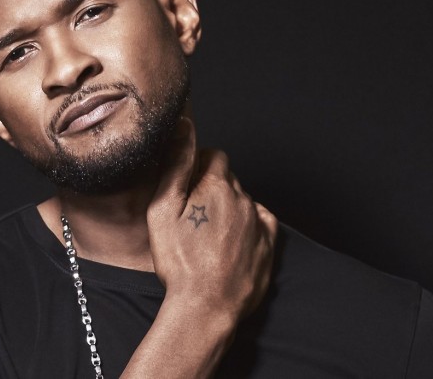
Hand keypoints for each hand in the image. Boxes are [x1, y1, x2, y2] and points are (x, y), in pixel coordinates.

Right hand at [147, 118, 277, 319]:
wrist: (207, 306)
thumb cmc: (180, 261)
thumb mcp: (163, 209)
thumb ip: (176, 164)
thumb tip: (184, 125)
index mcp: (217, 186)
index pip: (213, 156)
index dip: (197, 166)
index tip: (184, 186)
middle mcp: (244, 199)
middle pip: (229, 179)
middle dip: (212, 188)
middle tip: (191, 214)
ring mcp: (260, 224)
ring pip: (243, 202)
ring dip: (228, 208)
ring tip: (207, 235)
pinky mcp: (269, 247)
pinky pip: (261, 224)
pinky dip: (247, 226)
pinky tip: (229, 242)